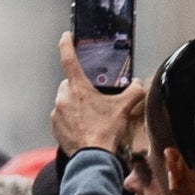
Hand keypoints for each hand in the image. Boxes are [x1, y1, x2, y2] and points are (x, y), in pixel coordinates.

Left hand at [51, 30, 148, 158]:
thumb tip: (139, 84)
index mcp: (78, 88)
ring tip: (92, 117)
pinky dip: (72, 119)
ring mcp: (57, 113)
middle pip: (70, 84)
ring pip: (66, 101)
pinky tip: (85, 127)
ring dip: (76, 105)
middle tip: (96, 99)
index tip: (66, 36)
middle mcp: (63, 98)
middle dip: (81, 89)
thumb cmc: (105, 132)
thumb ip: (134, 91)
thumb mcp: (124, 108)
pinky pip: (63, 117)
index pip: (69, 59)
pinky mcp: (55, 127)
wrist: (93, 158)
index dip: (67, 45)